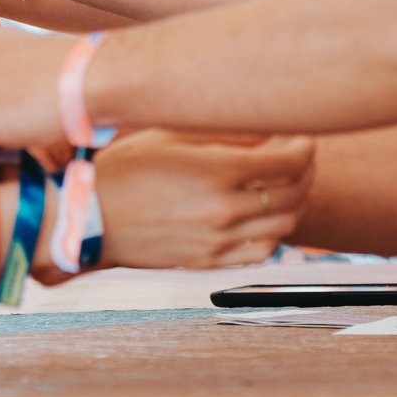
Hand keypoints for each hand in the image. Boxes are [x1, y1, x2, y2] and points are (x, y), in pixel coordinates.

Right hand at [93, 130, 315, 270]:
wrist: (91, 218)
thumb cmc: (125, 169)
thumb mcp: (170, 136)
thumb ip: (222, 135)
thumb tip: (265, 134)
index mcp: (217, 172)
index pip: (289, 162)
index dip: (304, 147)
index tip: (303, 138)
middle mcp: (225, 210)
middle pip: (294, 193)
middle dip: (305, 171)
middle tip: (299, 157)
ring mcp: (219, 241)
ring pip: (285, 225)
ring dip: (296, 202)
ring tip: (287, 185)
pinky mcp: (210, 262)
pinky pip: (262, 252)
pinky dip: (276, 233)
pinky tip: (266, 217)